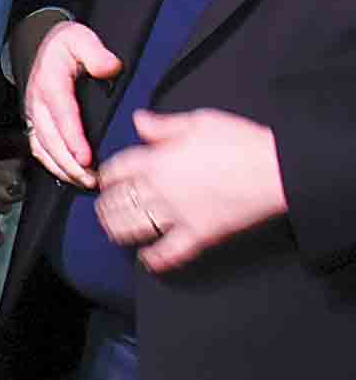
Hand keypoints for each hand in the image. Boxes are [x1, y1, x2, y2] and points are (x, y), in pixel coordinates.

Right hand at [20, 19, 121, 188]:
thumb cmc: (63, 45)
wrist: (39, 44)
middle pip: (50, 139)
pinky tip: (69, 176)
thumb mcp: (80, 38)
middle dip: (68, 163)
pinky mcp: (33, 122)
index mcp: (50, 82)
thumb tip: (110, 67)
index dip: (72, 138)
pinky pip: (38, 148)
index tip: (85, 157)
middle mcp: (37, 102)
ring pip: (42, 148)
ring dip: (61, 168)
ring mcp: (33, 114)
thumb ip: (95, 52)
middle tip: (90, 179)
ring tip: (84, 183)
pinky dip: (52, 165)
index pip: (62, 114)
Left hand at [96, 107, 287, 272]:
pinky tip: (146, 259)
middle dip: (105, 206)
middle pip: (117, 201)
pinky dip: (154, 259)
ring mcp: (176, 214)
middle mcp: (160, 188)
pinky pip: (168, 253)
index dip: (106, 176)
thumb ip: (163, 125)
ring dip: (117, 230)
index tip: (104, 180)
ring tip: (113, 231)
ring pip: (132, 227)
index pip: (116, 170)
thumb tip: (138, 120)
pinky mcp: (198, 234)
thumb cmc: (242, 141)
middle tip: (103, 209)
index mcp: (157, 160)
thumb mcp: (200, 121)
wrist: (277, 168)